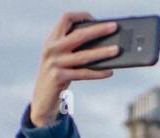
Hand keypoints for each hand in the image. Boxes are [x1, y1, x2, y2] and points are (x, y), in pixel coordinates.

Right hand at [29, 12, 120, 127]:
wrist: (42, 99)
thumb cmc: (58, 75)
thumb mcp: (62, 58)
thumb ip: (75, 48)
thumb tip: (104, 43)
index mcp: (52, 40)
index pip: (65, 19)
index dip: (81, 16)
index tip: (95, 18)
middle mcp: (52, 49)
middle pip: (78, 35)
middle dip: (98, 30)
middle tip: (114, 27)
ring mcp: (55, 63)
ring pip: (84, 56)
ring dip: (103, 52)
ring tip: (117, 50)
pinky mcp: (59, 77)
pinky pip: (84, 73)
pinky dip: (98, 73)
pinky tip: (109, 71)